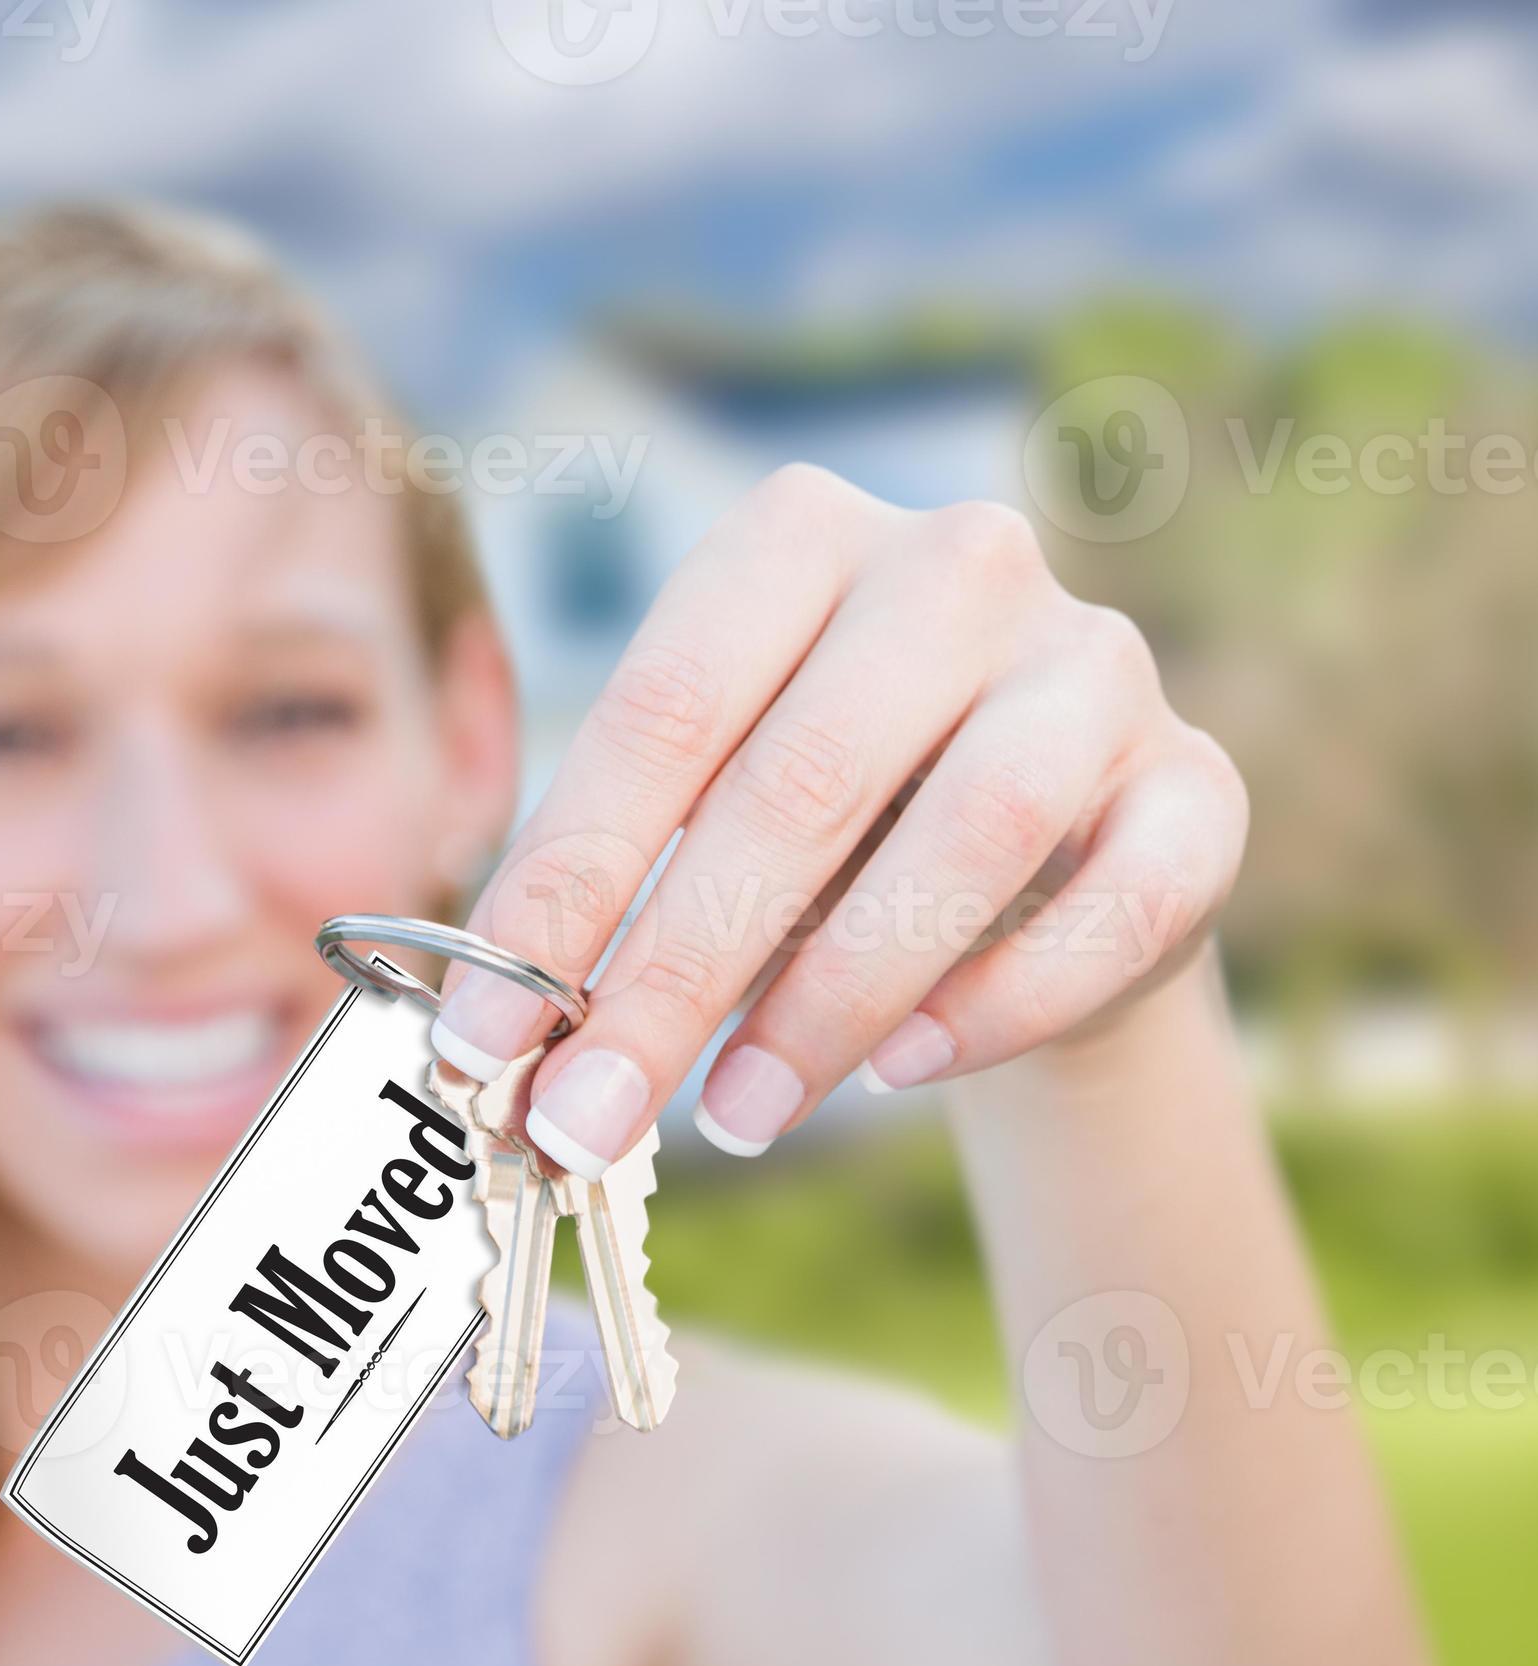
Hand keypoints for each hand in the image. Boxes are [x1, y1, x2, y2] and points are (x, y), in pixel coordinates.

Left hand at [433, 465, 1247, 1168]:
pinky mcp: (1197, 783)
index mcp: (795, 538)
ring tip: (734, 1115)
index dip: (562, 886)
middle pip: (798, 781)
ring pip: (970, 831)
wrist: (1026, 866)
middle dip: (672, 976)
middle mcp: (956, 565)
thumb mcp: (701, 820)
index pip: (657, 714)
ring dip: (832, 999)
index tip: (481, 1037)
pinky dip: (1003, 999)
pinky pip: (1118, 901)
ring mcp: (1094, 664)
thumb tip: (497, 1043)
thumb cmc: (821, 832)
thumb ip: (613, 894)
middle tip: (587, 1114)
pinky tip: (907, 1070)